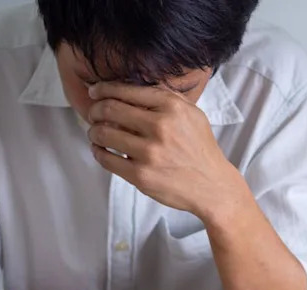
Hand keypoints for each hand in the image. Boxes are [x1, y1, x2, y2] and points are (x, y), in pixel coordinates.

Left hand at [86, 83, 247, 219]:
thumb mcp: (192, 114)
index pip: (125, 90)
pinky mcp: (141, 175)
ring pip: (103, 134)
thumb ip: (165, 97)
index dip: (103, 89)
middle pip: (109, 109)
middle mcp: (160, 127)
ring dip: (94, 132)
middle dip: (95, 110)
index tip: (95, 92)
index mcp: (172, 107)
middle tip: (94, 114)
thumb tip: (130, 86)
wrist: (213, 186)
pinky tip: (101, 150)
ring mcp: (150, 153)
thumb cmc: (200, 149)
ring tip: (96, 133)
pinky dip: (98, 152)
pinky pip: (106, 159)